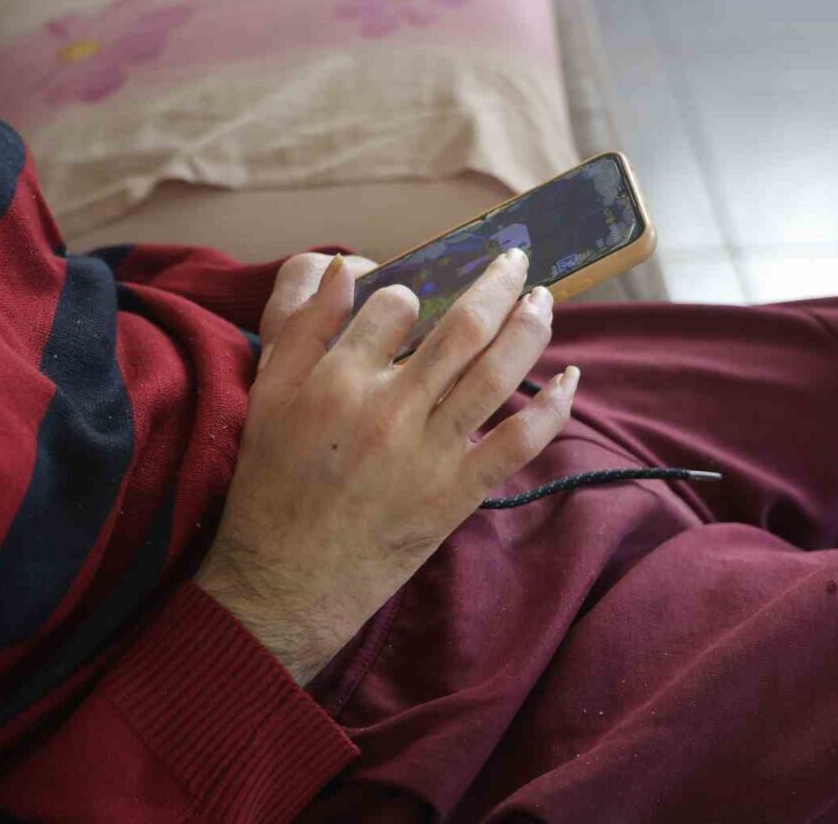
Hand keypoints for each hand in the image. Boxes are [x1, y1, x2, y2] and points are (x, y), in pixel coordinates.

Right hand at [197, 249, 578, 684]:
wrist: (287, 579)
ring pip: (499, 372)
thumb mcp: (268, 396)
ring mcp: (430, 452)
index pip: (396, 303)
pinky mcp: (457, 494)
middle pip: (464, 326)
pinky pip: (519, 442)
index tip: (423, 294)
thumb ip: (302, 327)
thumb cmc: (273, 483)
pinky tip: (570, 380)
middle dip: (498, 282)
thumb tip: (345, 270)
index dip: (415, 289)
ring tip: (544, 298)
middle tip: (517, 258)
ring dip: (532, 326)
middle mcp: (390, 408)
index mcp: (338, 378)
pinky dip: (553, 408)